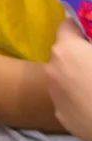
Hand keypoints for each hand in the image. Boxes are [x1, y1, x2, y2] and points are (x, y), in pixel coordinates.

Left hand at [46, 19, 91, 140]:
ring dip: (77, 75)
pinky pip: (69, 98)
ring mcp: (53, 93)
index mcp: (66, 49)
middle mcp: (52, 68)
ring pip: (64, 75)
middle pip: (65, 52)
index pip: (67, 26)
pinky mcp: (60, 114)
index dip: (82, 28)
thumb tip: (90, 40)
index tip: (91, 34)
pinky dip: (78, 97)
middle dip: (80, 54)